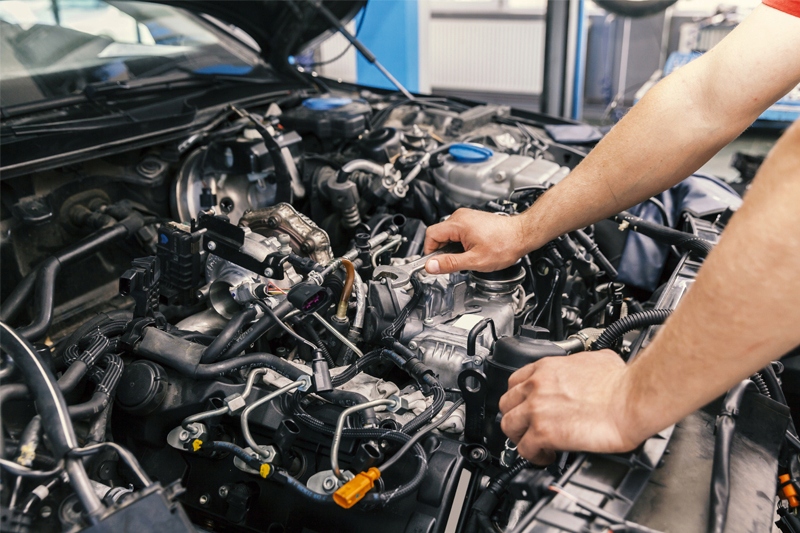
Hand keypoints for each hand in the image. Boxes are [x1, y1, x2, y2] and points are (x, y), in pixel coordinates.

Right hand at [423, 208, 530, 273]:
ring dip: (452, 248)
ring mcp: (467, 217)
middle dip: (443, 251)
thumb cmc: (504, 245)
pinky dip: (460, 243)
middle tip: (453, 263)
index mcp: (458, 224)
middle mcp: (460, 216)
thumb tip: (431, 266)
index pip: (431, 235)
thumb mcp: (474, 260)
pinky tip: (472, 250)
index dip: (430, 252)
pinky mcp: (472, 220)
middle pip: (438, 234)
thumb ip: (450, 263)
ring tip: (466, 256)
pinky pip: (457, 232)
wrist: (522, 235)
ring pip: (448, 234)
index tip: (436, 263)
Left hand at [498, 350, 641, 464]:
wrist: (631, 399)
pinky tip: (548, 456)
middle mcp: (536, 386)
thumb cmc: (622, 382)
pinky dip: (534, 456)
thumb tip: (588, 368)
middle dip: (516, 417)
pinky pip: (525, 449)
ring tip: (535, 444)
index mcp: (547, 368)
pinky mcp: (544, 432)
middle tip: (528, 427)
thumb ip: (580, 364)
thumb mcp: (597, 359)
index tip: (526, 406)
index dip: (520, 398)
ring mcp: (537, 409)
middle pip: (506, 404)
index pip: (515, 382)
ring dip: (520, 438)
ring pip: (509, 426)